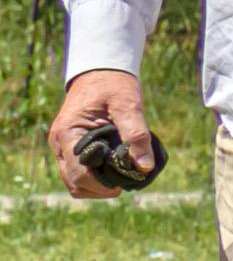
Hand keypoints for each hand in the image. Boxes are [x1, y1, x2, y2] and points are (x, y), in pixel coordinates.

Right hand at [49, 68, 157, 197]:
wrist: (100, 72)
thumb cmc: (114, 85)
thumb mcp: (128, 105)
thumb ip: (137, 134)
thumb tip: (145, 167)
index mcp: (68, 134)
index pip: (79, 174)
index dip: (103, 185)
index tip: (127, 181)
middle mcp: (59, 144)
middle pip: (75, 184)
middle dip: (102, 188)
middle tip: (127, 178)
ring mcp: (62, 148)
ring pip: (74, 183)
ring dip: (98, 186)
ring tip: (122, 173)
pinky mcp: (70, 149)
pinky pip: (77, 173)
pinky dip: (95, 179)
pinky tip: (114, 169)